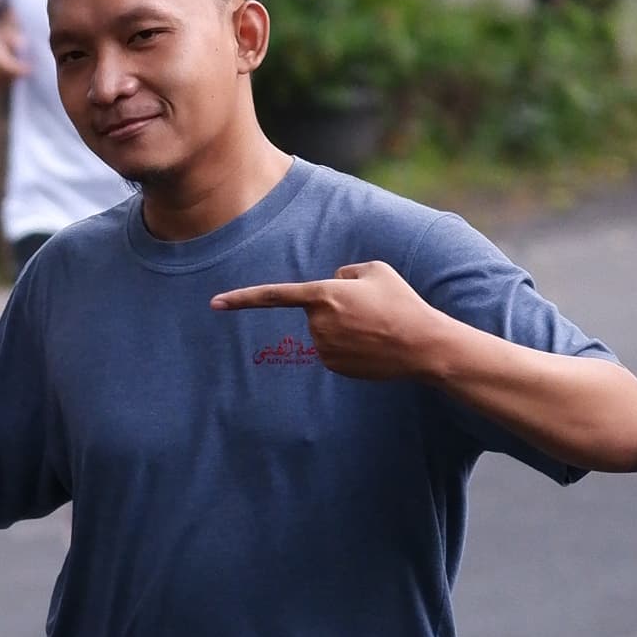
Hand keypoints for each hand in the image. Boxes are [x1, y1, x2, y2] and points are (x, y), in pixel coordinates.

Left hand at [213, 259, 446, 380]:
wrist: (421, 345)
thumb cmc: (400, 302)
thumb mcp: (376, 270)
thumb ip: (346, 272)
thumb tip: (334, 281)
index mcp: (323, 294)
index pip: (274, 295)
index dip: (242, 298)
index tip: (215, 303)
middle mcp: (317, 323)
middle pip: (314, 309)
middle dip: (335, 306)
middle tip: (370, 308)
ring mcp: (324, 348)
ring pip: (324, 330)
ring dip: (344, 326)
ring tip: (375, 326)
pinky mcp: (333, 366)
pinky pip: (333, 349)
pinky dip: (349, 345)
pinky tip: (372, 345)